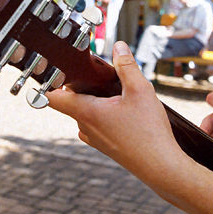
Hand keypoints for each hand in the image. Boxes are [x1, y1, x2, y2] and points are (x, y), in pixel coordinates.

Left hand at [46, 42, 186, 184]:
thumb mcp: (140, 90)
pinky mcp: (104, 145)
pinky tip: (125, 112)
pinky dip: (105, 114)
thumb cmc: (149, 131)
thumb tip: (118, 47)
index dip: (51, 81)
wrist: (161, 166)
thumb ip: (126, 66)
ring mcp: (93, 138)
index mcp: (86, 112)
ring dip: (97, 100)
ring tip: (119, 94)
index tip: (57, 69)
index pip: (52, 97)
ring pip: (86, 111)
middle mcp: (84, 126)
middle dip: (85, 84)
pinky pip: (96, 123)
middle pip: (72, 99)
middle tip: (104, 74)